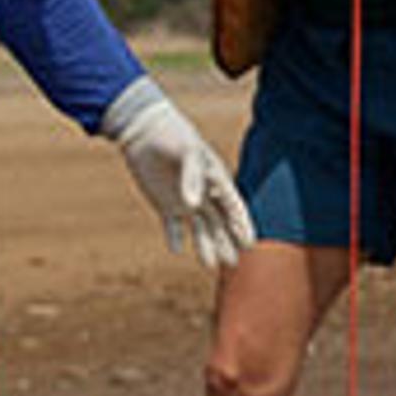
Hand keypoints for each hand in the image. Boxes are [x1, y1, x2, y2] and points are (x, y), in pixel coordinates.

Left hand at [107, 84, 253, 267]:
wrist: (145, 130)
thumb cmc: (173, 137)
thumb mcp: (187, 152)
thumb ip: (193, 177)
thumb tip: (193, 205)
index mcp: (216, 180)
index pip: (233, 209)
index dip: (242, 226)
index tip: (250, 244)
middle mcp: (204, 194)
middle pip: (219, 224)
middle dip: (226, 243)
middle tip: (232, 264)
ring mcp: (184, 200)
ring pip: (199, 229)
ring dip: (205, 246)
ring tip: (210, 265)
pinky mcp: (164, 204)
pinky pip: (173, 226)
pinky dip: (175, 237)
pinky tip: (177, 249)